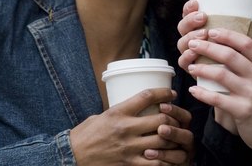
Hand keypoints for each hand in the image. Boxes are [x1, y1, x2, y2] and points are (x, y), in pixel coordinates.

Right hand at [70, 88, 191, 164]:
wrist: (73, 156)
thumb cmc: (85, 135)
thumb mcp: (101, 116)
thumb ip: (119, 112)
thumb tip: (134, 108)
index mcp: (117, 112)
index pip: (146, 97)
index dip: (163, 93)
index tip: (171, 93)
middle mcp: (126, 128)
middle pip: (161, 120)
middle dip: (174, 118)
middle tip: (177, 117)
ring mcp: (129, 148)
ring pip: (163, 141)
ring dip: (174, 138)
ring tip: (178, 136)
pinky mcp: (130, 164)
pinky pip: (156, 163)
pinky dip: (167, 159)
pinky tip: (171, 155)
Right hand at [177, 0, 251, 70]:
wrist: (237, 88)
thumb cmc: (241, 62)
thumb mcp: (250, 47)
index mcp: (203, 28)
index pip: (190, 14)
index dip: (189, 8)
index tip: (197, 3)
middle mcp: (194, 40)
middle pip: (183, 26)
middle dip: (190, 20)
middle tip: (203, 17)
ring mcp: (191, 55)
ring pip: (182, 43)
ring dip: (191, 36)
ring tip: (203, 35)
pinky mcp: (191, 69)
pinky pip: (183, 62)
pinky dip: (187, 57)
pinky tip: (193, 53)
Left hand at [185, 28, 251, 159]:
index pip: (246, 43)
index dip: (227, 35)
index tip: (211, 31)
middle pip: (230, 56)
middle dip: (207, 47)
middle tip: (192, 44)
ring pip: (221, 75)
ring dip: (202, 69)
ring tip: (190, 67)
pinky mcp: (243, 111)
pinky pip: (217, 99)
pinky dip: (202, 93)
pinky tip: (193, 90)